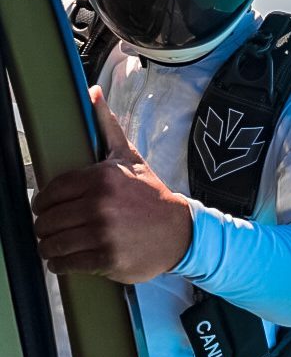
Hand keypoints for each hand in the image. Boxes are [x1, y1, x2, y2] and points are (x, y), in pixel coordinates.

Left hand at [32, 86, 192, 282]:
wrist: (181, 232)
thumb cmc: (151, 196)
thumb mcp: (131, 158)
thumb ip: (107, 126)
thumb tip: (92, 92)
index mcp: (101, 178)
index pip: (50, 193)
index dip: (43, 203)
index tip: (46, 209)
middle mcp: (100, 206)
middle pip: (47, 220)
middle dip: (45, 226)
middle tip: (53, 229)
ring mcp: (103, 234)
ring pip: (53, 243)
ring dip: (49, 246)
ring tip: (56, 245)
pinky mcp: (107, 258)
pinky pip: (66, 264)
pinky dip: (60, 264)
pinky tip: (65, 260)